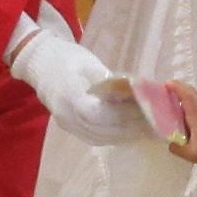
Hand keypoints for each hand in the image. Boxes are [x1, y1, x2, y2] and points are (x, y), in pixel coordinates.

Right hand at [7, 26, 147, 147]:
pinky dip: (115, 136)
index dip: (122, 114)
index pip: (97, 114)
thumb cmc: (67, 58)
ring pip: (101, 138)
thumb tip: (137, 93)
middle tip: (155, 121)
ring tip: (147, 127)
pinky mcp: (71, 129)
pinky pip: (96, 138)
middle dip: (131, 127)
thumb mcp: (89, 62)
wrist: (41, 64)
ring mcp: (67, 125)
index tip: (144, 108)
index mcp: (68, 94)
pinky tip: (131, 130)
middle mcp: (66, 115)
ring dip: (126, 135)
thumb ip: (110, 81)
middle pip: (102, 130)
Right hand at [167, 83, 196, 165]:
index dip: (177, 88)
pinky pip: (192, 105)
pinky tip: (175, 110)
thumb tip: (170, 143)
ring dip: (181, 94)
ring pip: (192, 98)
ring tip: (167, 97)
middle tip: (165, 88)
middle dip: (178, 87)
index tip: (166, 84)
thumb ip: (177, 149)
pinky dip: (183, 102)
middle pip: (191, 92)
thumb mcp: (191, 153)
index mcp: (196, 117)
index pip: (187, 97)